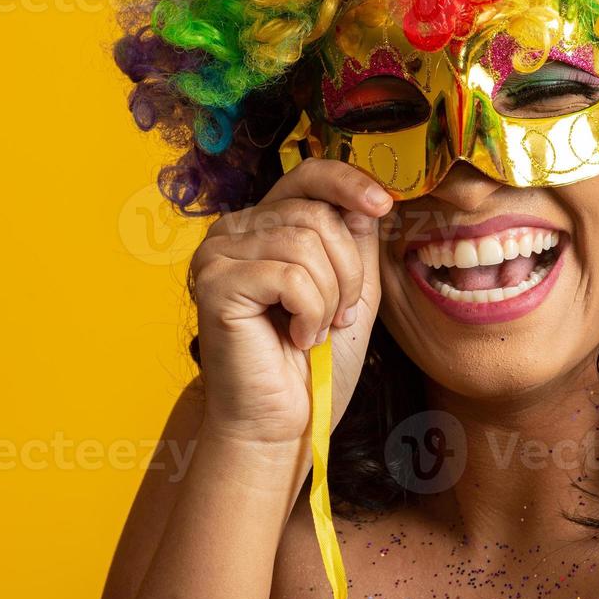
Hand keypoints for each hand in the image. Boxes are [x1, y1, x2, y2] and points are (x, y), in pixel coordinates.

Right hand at [189, 158, 392, 446]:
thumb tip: (370, 196)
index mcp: (264, 224)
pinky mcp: (215, 282)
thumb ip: (355, 239)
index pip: (307, 176)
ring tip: (314, 330)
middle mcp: (234, 230)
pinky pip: (290, 276)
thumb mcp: (351, 288)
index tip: (383, 205)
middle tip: (340, 315)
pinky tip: (296, 338)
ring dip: (329, 297)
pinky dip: (310, 313)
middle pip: (316, 214)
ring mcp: (217, 253)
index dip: (349, 182)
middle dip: (347, 271)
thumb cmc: (314, 361)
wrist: (283, 422)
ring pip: (306, 243)